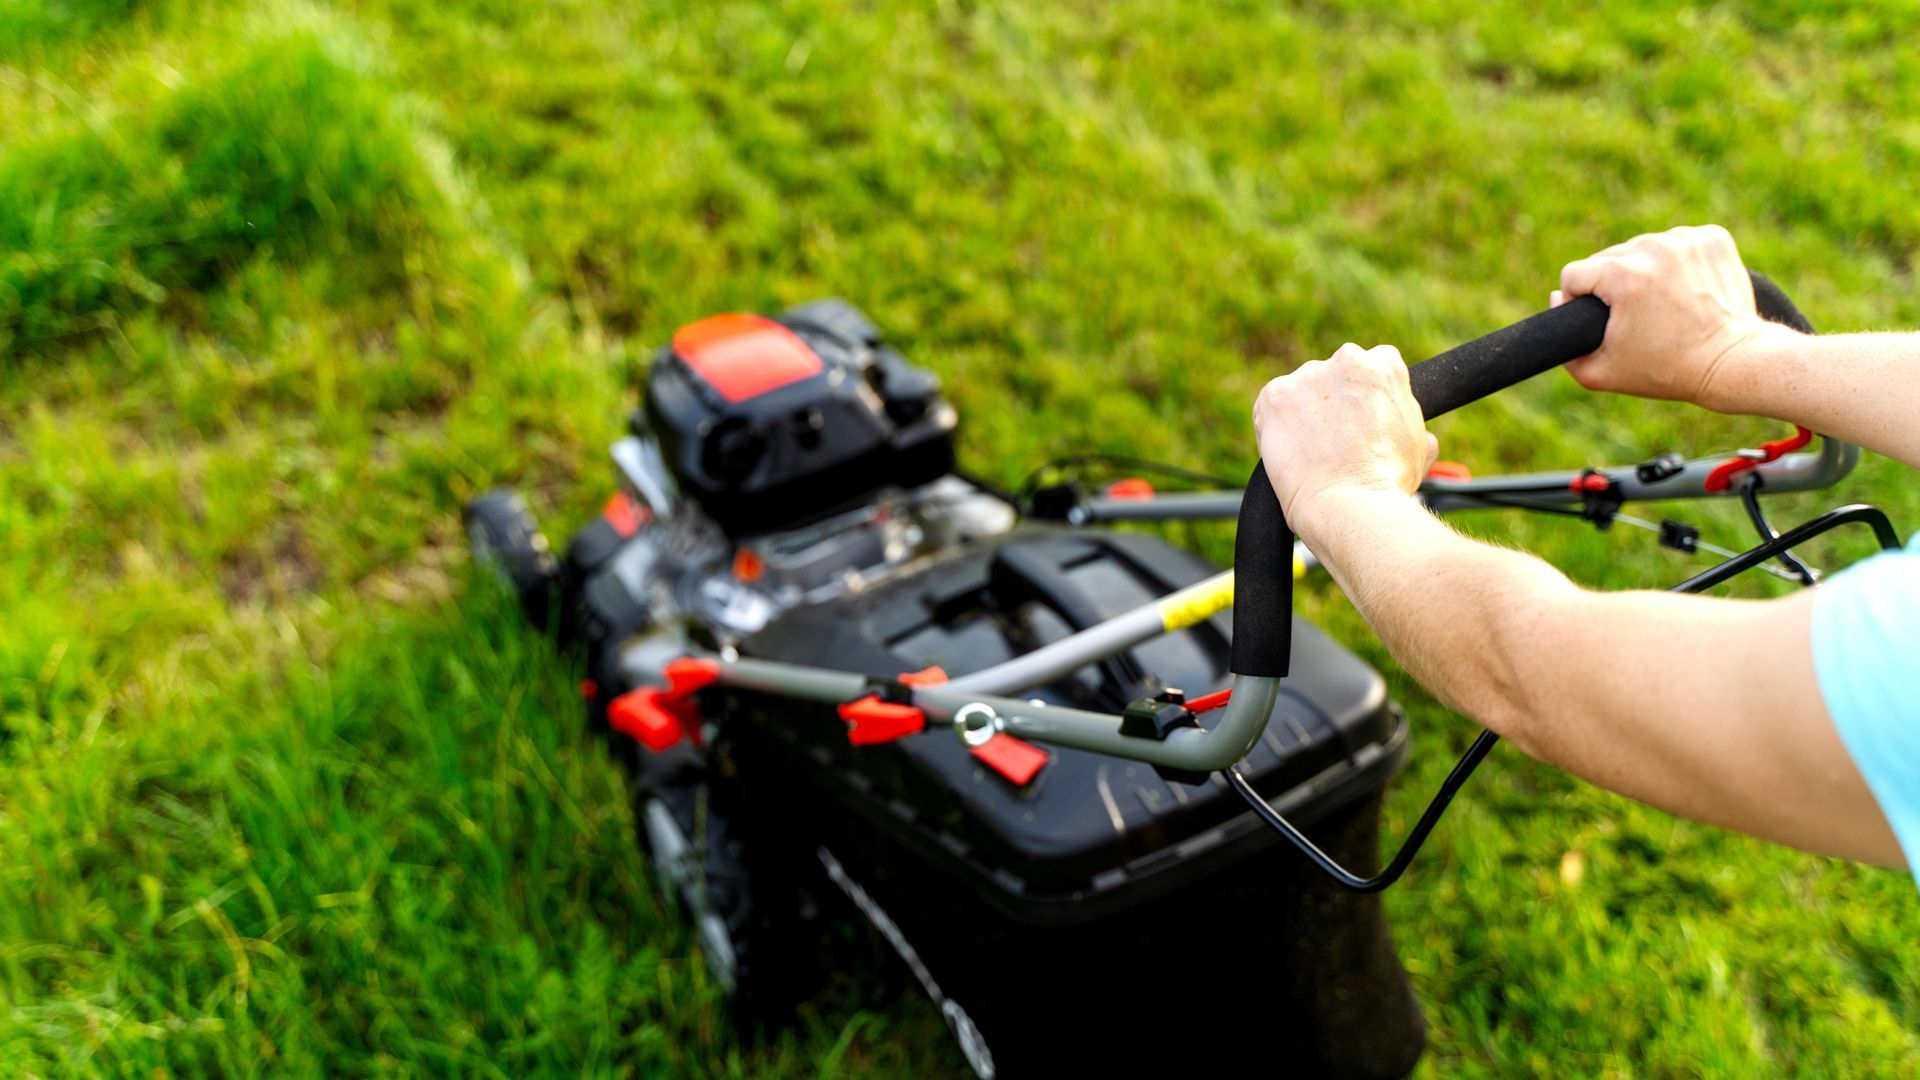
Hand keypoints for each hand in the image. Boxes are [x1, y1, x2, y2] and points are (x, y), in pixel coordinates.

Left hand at [1253, 343, 1437, 543]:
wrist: (1350, 504)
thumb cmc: (1388, 482)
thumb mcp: (1418, 446)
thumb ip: (1410, 422)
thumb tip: (1421, 435)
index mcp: (1384, 364)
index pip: (1371, 368)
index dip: (1364, 399)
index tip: (1360, 423)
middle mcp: (1347, 358)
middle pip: (1333, 377)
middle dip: (1332, 404)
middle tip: (1335, 443)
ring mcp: (1308, 376)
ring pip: (1301, 393)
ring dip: (1303, 416)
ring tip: (1312, 454)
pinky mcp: (1274, 396)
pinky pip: (1269, 409)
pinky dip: (1274, 429)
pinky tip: (1291, 454)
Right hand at [1554, 225, 1788, 407]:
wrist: (1731, 362)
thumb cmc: (1665, 370)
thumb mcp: (1599, 373)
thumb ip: (1563, 345)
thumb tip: (1559, 299)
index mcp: (1622, 274)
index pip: (1574, 275)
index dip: (1578, 302)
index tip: (1602, 322)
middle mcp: (1653, 247)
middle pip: (1608, 259)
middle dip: (1614, 286)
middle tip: (1638, 318)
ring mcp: (1686, 239)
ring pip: (1642, 249)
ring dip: (1645, 271)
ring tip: (1663, 304)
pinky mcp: (1712, 237)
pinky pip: (1676, 242)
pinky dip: (1677, 262)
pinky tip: (1686, 288)